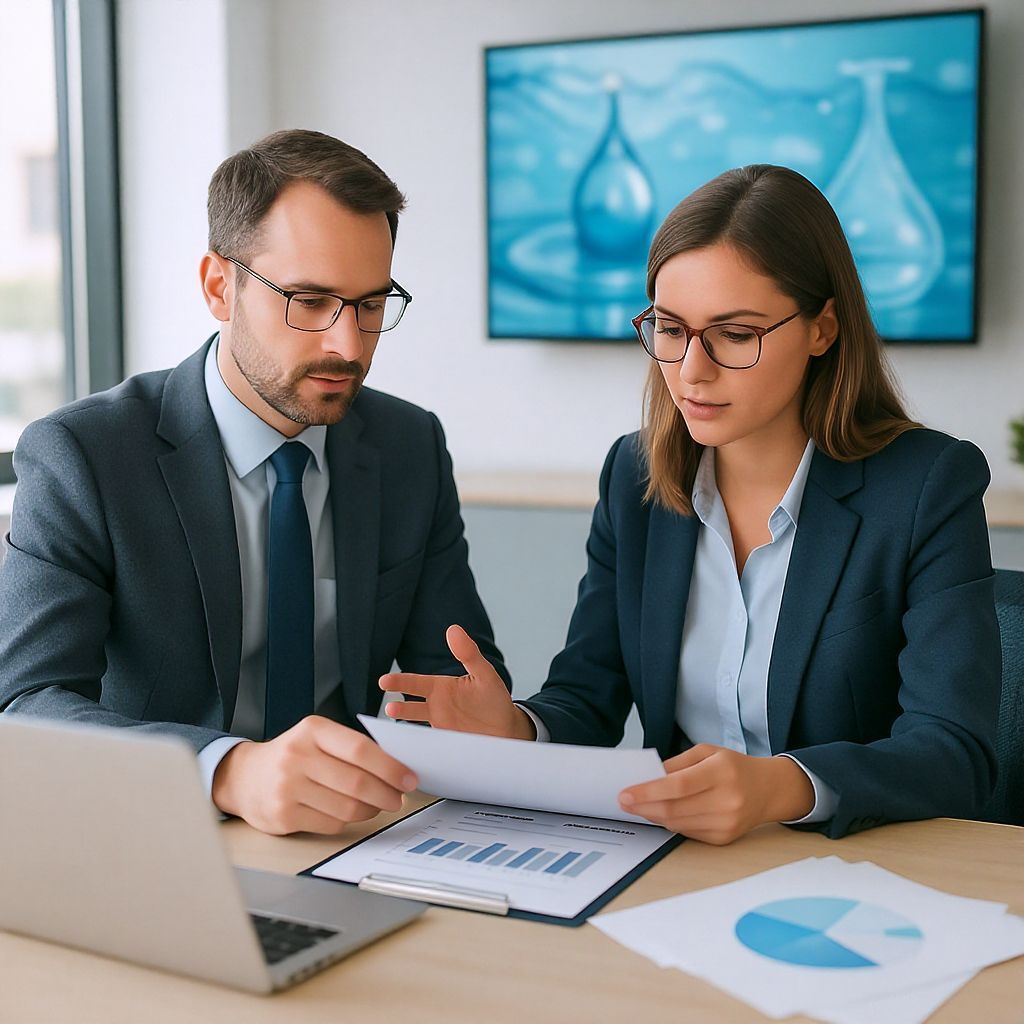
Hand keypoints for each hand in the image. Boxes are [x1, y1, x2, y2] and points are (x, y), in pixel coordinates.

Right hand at [211, 716, 417, 834]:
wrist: (244, 777)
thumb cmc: (293, 756)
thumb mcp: (317, 738)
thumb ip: (350, 747)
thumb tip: (396, 767)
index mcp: (312, 730)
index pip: (360, 749)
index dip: (390, 766)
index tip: (409, 778)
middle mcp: (297, 756)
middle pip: (356, 782)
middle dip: (386, 793)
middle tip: (398, 798)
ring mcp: (288, 787)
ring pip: (347, 807)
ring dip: (370, 810)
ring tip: (376, 805)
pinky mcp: (283, 815)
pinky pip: (330, 824)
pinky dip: (348, 821)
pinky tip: (351, 813)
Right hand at [379, 624, 534, 739]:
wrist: (507, 730)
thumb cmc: (494, 699)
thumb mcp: (484, 674)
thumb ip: (469, 653)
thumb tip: (453, 629)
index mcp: (441, 688)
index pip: (416, 683)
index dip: (400, 682)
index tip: (384, 681)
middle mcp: (436, 707)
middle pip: (411, 707)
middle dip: (398, 707)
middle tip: (388, 707)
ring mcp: (439, 727)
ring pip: (417, 727)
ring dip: (407, 730)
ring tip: (398, 732)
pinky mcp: (445, 745)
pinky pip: (428, 745)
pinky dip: (419, 748)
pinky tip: (410, 751)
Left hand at [618, 745, 814, 844]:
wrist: (768, 790)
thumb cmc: (734, 767)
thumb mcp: (707, 752)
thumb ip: (677, 764)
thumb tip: (647, 777)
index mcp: (722, 772)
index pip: (678, 786)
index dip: (648, 791)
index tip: (625, 794)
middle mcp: (727, 800)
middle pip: (675, 809)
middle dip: (644, 806)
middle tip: (624, 801)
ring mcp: (727, 823)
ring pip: (678, 824)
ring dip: (653, 816)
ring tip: (639, 806)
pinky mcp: (724, 838)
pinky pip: (687, 833)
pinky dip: (670, 823)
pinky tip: (662, 813)